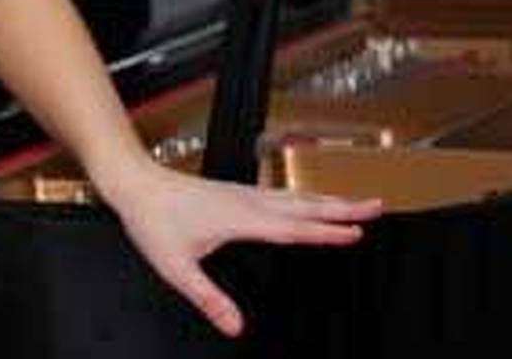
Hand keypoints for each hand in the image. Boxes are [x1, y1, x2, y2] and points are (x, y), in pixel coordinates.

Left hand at [94, 159, 382, 338]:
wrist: (134, 183)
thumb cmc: (153, 221)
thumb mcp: (177, 268)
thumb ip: (208, 299)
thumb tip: (236, 328)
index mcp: (240, 218)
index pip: (293, 228)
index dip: (326, 231)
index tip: (358, 231)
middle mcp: (247, 202)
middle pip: (304, 205)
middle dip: (342, 206)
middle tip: (377, 205)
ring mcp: (242, 194)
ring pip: (294, 197)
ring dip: (327, 199)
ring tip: (356, 202)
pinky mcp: (235, 193)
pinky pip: (281, 195)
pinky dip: (305, 198)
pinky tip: (308, 203)